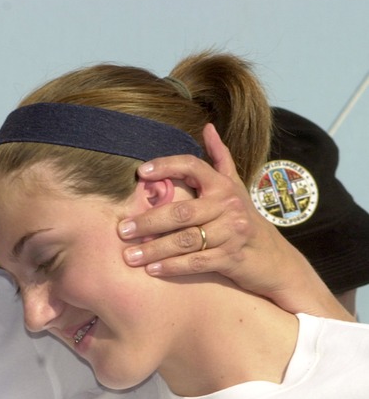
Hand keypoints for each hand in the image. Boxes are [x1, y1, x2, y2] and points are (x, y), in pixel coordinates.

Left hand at [118, 124, 352, 320]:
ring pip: (186, 240)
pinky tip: (152, 271)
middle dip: (148, 221)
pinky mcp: (232, 258)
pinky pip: (197, 262)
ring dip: (154, 249)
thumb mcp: (235, 187)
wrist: (275, 260)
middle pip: (181, 211)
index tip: (141, 172)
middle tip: (122, 229)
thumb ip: (220, 159)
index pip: (192, 166)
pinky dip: (172, 267)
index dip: (167, 165)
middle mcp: (228, 206)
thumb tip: (208, 127)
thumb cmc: (245, 219)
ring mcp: (232, 232)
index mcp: (223, 185)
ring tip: (129, 255)